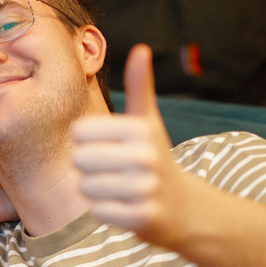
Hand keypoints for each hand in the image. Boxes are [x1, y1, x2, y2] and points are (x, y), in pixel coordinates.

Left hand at [70, 44, 187, 246]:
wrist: (187, 209)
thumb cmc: (157, 160)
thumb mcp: (149, 122)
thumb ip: (140, 87)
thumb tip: (140, 49)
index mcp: (140, 129)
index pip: (79, 132)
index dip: (88, 143)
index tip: (111, 148)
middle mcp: (145, 156)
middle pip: (78, 160)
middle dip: (90, 169)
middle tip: (115, 172)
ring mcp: (145, 188)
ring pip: (85, 187)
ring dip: (98, 192)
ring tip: (121, 189)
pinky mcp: (143, 217)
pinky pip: (98, 211)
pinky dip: (108, 212)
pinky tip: (127, 207)